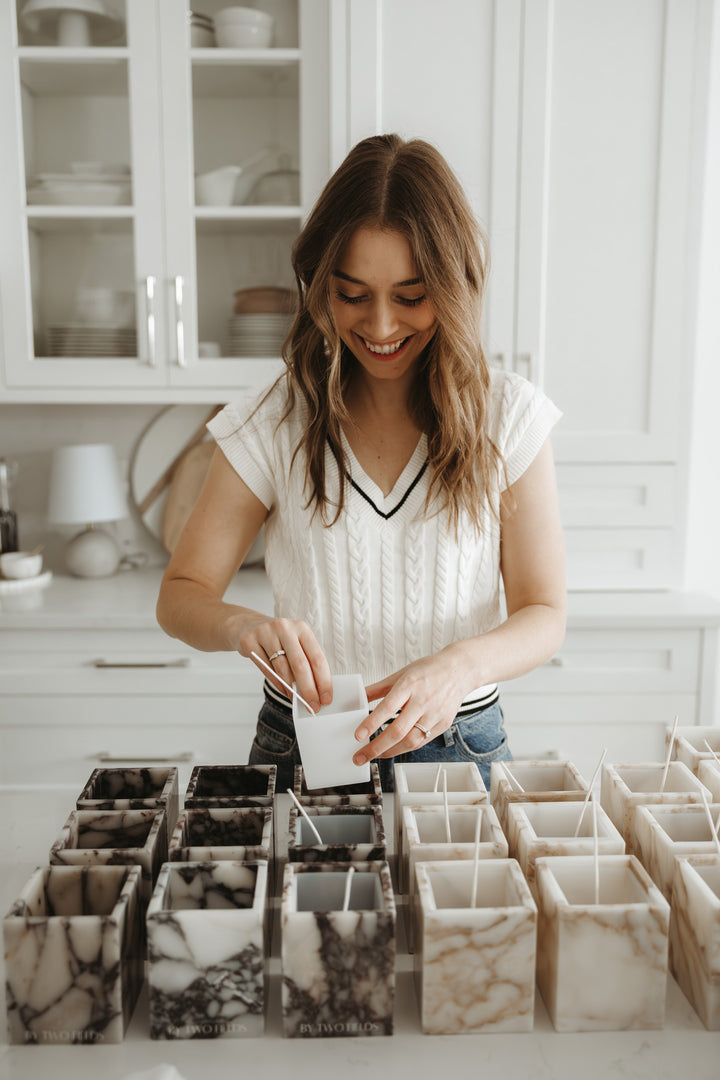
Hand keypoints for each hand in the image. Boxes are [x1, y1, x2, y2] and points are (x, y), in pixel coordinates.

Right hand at [237, 616, 332, 712]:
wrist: (247, 627)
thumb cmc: (276, 639)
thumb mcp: (294, 643)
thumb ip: (304, 662)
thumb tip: (315, 691)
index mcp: (301, 628)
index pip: (317, 657)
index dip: (324, 680)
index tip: (326, 698)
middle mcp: (285, 628)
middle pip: (300, 664)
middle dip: (308, 689)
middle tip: (313, 706)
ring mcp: (265, 634)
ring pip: (282, 669)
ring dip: (291, 689)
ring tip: (297, 700)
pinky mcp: (249, 642)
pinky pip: (266, 669)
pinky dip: (277, 684)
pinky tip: (285, 692)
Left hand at [352, 644, 476, 765]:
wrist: (459, 671)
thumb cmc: (429, 671)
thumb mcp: (401, 674)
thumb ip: (379, 688)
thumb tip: (358, 698)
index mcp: (410, 684)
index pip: (388, 707)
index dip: (371, 723)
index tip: (358, 736)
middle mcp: (423, 700)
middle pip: (398, 730)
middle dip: (377, 747)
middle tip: (360, 756)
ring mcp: (435, 714)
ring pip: (411, 740)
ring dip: (390, 752)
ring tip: (375, 755)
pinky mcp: (443, 724)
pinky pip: (422, 741)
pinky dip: (406, 747)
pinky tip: (394, 749)